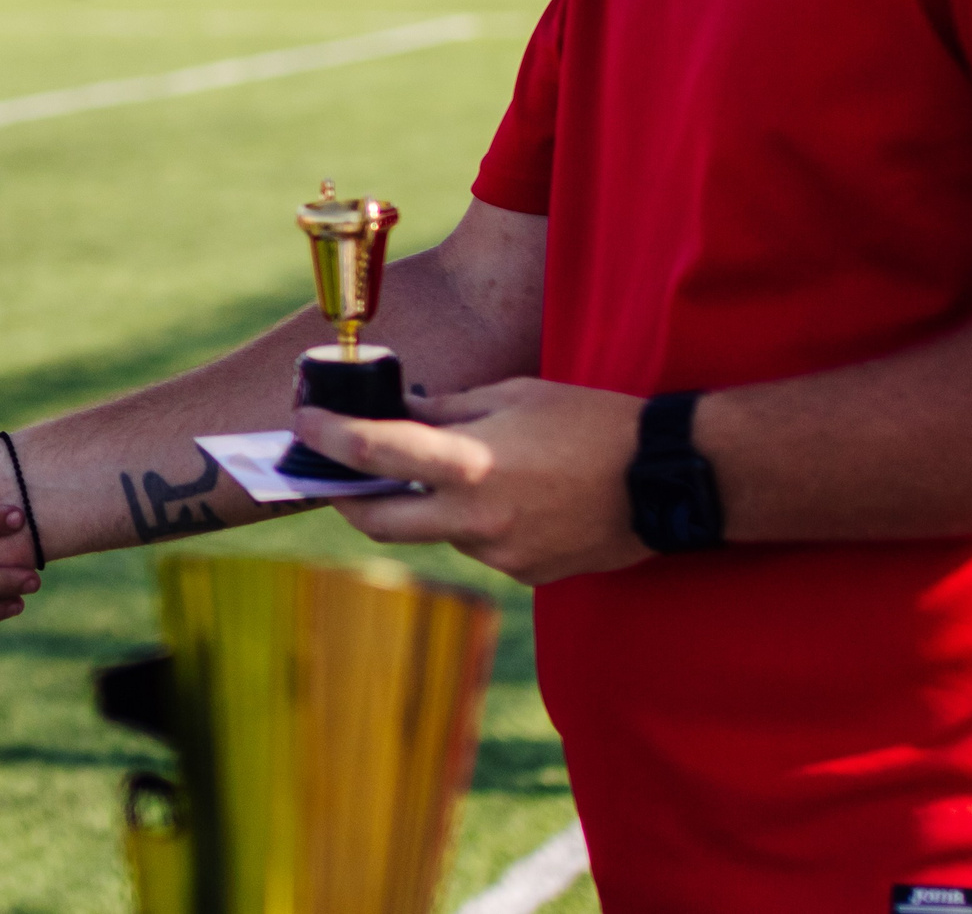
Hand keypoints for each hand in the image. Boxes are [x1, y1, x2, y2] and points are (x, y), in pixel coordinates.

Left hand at [297, 378, 650, 586]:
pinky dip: (475, 522)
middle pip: (379, 521)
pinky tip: (513, 496)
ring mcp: (500, 555)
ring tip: (462, 469)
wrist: (668, 480)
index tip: (303, 426)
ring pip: (435, 533)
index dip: (328, 439)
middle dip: (348, 500)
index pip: (374, 454)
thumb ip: (448, 410)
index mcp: (471, 466)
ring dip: (428, 506)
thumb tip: (399, 412)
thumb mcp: (514, 396)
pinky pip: (478, 547)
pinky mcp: (525, 575)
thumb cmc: (592, 423)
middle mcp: (477, 519)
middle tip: (337, 476)